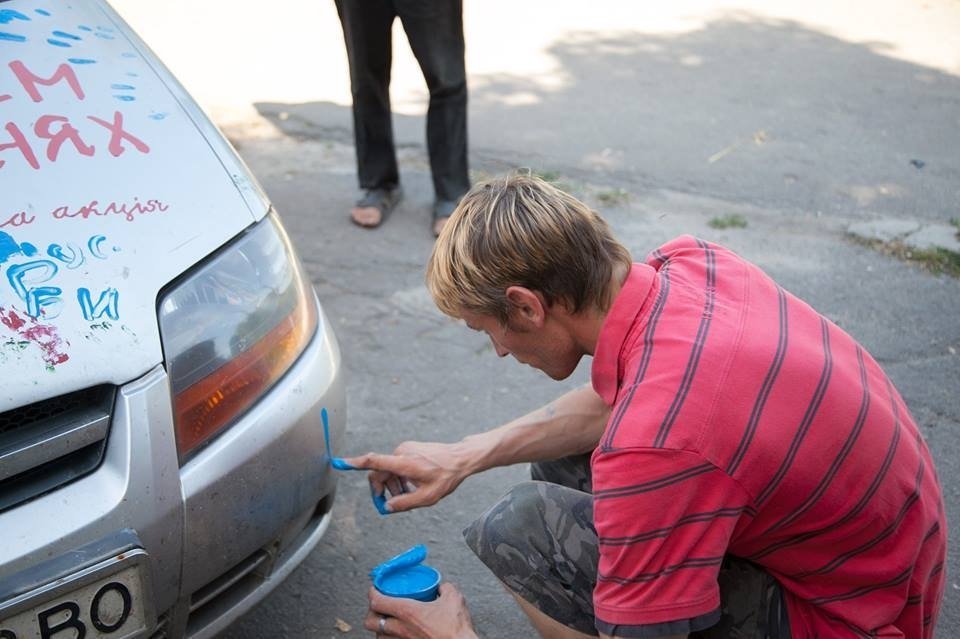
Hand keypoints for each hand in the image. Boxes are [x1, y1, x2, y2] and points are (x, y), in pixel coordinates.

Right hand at [344, 440, 472, 511]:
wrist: (460, 458)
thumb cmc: (446, 477)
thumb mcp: (427, 497)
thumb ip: (405, 503)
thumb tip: (387, 507)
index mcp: (403, 463)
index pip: (374, 462)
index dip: (355, 463)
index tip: (339, 462)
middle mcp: (401, 453)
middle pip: (379, 473)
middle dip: (382, 490)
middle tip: (392, 504)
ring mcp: (405, 449)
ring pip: (388, 470)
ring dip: (393, 485)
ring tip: (409, 494)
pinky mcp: (409, 448)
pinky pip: (396, 464)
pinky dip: (399, 477)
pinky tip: (413, 484)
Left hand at [364, 584, 477, 638]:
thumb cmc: (456, 630)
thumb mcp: (454, 599)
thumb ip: (445, 588)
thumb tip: (442, 587)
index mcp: (408, 612)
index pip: (377, 601)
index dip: (372, 592)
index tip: (375, 588)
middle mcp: (400, 629)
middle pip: (370, 621)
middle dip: (371, 612)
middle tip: (379, 606)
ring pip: (378, 637)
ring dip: (381, 628)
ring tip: (388, 622)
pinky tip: (398, 635)